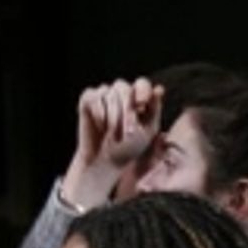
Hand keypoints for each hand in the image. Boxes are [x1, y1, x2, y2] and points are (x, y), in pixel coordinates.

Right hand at [62, 77, 162, 207]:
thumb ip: (154, 110)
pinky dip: (99, 113)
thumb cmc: (129, 148)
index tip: (142, 103)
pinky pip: (93, 97)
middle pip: (124, 88)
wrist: (105, 163)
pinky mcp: (88, 100)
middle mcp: (121, 92)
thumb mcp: (147, 131)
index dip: (142, 91)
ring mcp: (104, 94)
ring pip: (109, 94)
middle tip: (129, 132)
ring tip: (114, 135)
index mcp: (137, 98)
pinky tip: (101, 127)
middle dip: (127, 111)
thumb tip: (159, 88)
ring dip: (113, 117)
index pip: (142, 84)